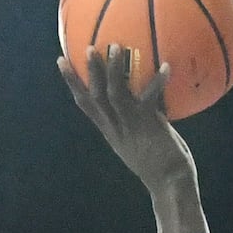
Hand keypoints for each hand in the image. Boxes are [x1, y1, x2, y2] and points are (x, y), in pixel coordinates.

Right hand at [58, 42, 194, 192]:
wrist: (169, 185)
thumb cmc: (159, 165)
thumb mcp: (139, 144)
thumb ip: (135, 124)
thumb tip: (144, 103)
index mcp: (110, 131)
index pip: (85, 104)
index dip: (72, 83)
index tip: (62, 61)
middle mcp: (116, 128)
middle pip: (95, 96)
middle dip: (88, 72)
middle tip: (87, 48)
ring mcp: (131, 126)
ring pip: (114, 94)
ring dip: (113, 70)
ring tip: (115, 48)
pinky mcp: (148, 125)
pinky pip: (150, 98)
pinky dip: (158, 82)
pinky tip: (166, 66)